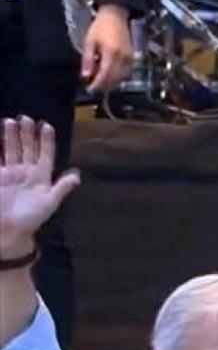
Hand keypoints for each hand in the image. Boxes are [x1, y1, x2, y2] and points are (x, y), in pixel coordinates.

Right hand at [0, 118, 79, 255]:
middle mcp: (26, 172)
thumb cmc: (31, 218)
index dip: (46, 141)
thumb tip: (78, 175)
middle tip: (26, 118)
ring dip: (11, 136)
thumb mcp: (49, 203)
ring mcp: (10, 174)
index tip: (46, 125)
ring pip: (12, 150)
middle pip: (27, 148)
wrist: (8, 230)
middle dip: (27, 133)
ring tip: (10, 121)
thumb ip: (62, 188)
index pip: (45, 155)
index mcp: (41, 177)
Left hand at [81, 5, 132, 93]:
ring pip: (121, 78)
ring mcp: (129, 59)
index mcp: (111, 54)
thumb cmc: (100, 27)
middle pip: (114, 79)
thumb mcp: (89, 42)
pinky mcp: (132, 59)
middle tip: (93, 87)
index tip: (90, 90)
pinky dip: (117, 77)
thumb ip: (88, 60)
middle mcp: (123, 59)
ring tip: (100, 81)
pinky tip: (109, 75)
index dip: (97, 85)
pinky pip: (125, 73)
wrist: (115, 17)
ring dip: (110, 82)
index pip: (105, 75)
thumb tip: (86, 76)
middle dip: (104, 85)